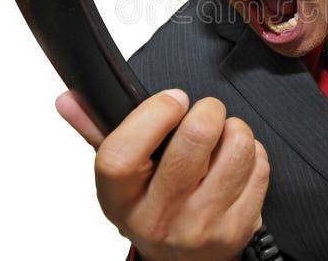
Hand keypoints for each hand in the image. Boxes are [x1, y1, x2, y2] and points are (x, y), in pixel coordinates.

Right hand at [56, 89, 269, 260]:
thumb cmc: (149, 206)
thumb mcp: (119, 177)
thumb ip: (96, 130)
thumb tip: (69, 98)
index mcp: (119, 200)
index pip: (123, 153)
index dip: (153, 114)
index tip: (172, 99)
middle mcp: (157, 218)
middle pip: (193, 141)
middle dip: (208, 110)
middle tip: (205, 112)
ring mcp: (200, 227)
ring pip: (236, 149)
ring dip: (235, 130)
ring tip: (223, 136)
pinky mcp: (237, 229)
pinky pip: (259, 168)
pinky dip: (253, 154)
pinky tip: (236, 162)